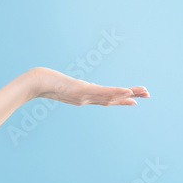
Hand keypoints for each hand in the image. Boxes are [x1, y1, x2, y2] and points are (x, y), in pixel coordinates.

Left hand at [27, 67, 148, 105]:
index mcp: (84, 96)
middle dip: (130, 97)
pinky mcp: (82, 91)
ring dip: (127, 94)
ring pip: (110, 96)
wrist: (35, 84)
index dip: (120, 99)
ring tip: (142, 93)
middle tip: (148, 95)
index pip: (106, 98)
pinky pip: (102, 92)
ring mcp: (85, 96)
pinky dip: (116, 92)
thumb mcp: (61, 83)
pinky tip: (127, 91)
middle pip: (112, 98)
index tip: (134, 99)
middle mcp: (86, 98)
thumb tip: (80, 85)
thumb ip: (71, 86)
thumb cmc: (45, 82)